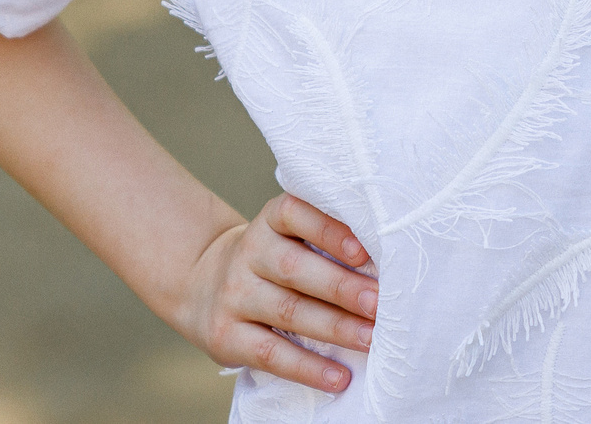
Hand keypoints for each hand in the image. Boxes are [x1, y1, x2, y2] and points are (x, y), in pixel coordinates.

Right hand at [175, 193, 377, 394]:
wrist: (203, 285)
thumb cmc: (271, 261)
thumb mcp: (287, 237)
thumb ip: (325, 242)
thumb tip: (388, 268)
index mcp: (270, 222)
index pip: (295, 214)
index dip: (328, 230)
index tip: (364, 251)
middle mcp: (249, 253)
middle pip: (295, 268)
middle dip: (342, 287)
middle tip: (380, 303)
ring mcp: (235, 295)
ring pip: (288, 311)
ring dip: (335, 327)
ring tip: (370, 339)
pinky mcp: (226, 336)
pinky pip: (270, 354)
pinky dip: (307, 367)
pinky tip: (338, 376)